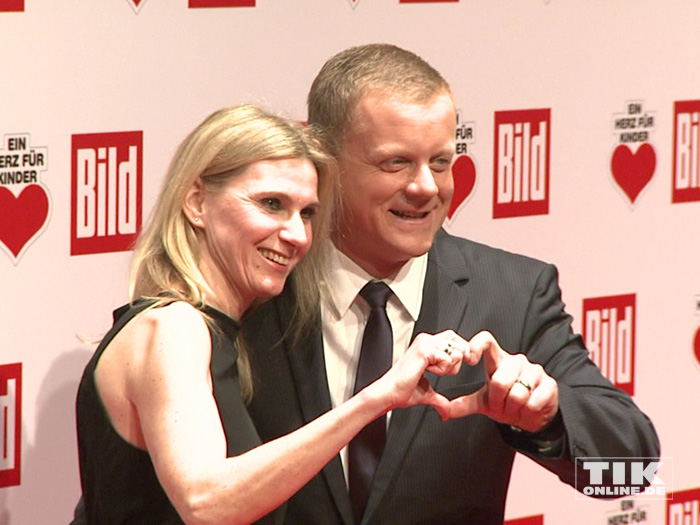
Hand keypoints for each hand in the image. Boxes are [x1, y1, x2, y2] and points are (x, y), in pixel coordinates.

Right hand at [373, 330, 471, 419]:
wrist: (390, 393)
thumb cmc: (402, 390)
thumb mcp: (428, 393)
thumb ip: (440, 400)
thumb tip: (446, 413)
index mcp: (426, 345)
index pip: (454, 340)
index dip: (461, 353)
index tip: (457, 367)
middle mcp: (426, 340)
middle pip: (459, 343)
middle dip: (459, 360)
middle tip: (443, 372)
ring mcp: (425, 343)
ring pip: (456, 351)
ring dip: (449, 367)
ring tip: (431, 372)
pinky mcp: (424, 350)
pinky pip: (447, 359)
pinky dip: (441, 371)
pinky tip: (426, 371)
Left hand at [443, 331, 558, 431]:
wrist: (532, 415)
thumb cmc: (506, 402)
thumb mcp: (483, 403)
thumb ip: (464, 404)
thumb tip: (443, 410)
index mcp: (498, 360)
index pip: (486, 340)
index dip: (476, 346)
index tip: (469, 360)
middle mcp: (516, 360)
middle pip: (499, 379)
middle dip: (497, 400)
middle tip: (501, 405)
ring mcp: (534, 370)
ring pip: (516, 393)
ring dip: (512, 407)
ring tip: (514, 407)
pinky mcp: (549, 384)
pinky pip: (532, 402)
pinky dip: (527, 411)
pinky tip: (528, 408)